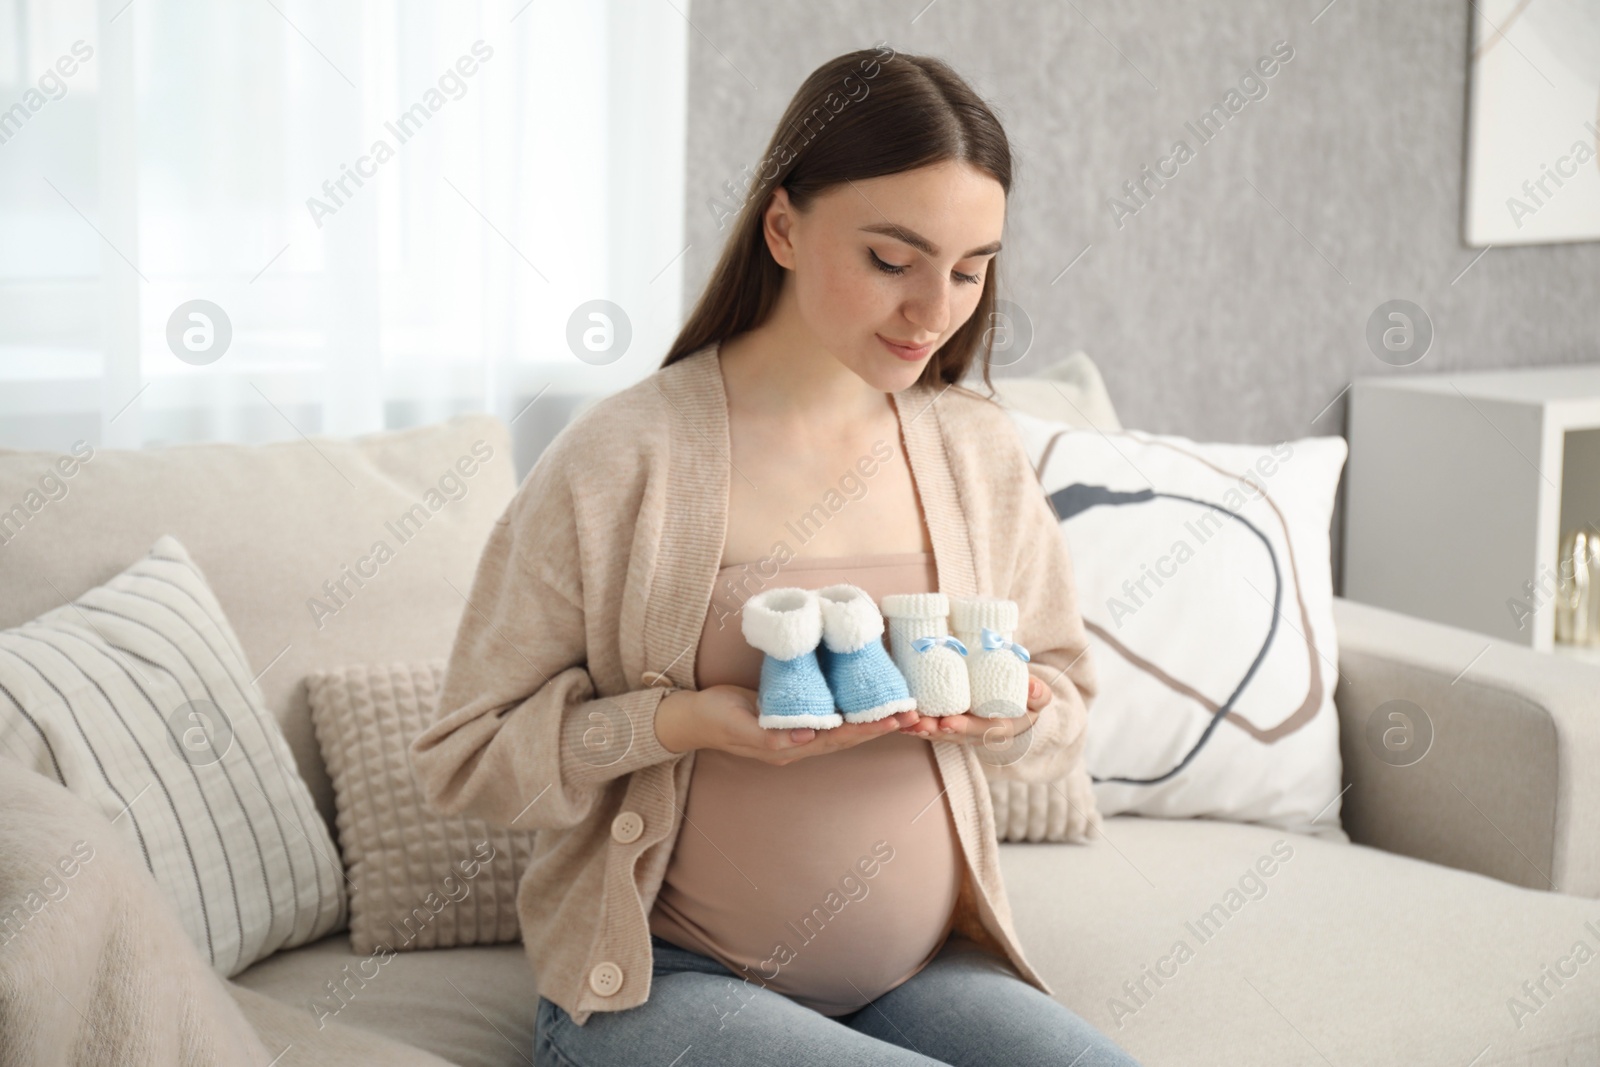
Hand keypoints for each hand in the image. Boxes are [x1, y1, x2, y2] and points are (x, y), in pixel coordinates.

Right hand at [658, 685, 918, 765]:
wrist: (691, 716)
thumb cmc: (712, 718)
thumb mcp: (736, 725)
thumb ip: (769, 736)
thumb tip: (807, 739)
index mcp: (789, 748)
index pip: (837, 740)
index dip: (866, 729)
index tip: (893, 720)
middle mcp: (799, 744)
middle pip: (848, 737)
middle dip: (880, 726)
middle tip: (912, 714)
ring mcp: (796, 732)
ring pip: (843, 729)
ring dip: (872, 720)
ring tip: (902, 711)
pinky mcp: (793, 716)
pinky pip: (829, 716)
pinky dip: (851, 710)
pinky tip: (867, 701)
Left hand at [896, 675, 1048, 744]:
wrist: (1017, 707)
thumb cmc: (1026, 700)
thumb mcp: (1038, 698)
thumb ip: (1038, 694)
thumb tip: (1034, 689)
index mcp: (999, 728)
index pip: (980, 729)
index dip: (964, 727)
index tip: (948, 722)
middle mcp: (976, 734)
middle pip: (953, 735)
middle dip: (934, 730)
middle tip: (917, 723)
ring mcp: (960, 730)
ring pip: (938, 732)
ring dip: (919, 728)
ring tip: (904, 721)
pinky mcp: (948, 724)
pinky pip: (930, 725)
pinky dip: (914, 723)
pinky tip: (899, 718)